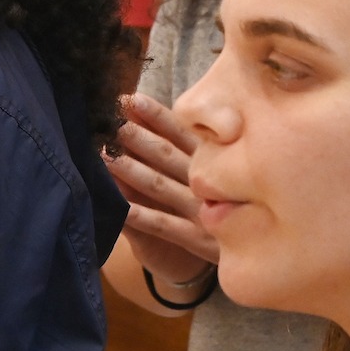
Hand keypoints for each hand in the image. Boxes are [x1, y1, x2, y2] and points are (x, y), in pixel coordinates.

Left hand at [105, 93, 219, 282]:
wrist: (246, 251)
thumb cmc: (215, 201)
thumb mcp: (207, 169)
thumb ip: (181, 143)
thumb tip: (140, 107)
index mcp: (209, 160)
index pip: (179, 132)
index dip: (154, 115)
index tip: (128, 98)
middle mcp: (207, 181)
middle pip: (166, 155)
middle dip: (136, 137)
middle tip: (109, 122)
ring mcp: (203, 211)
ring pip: (161, 186)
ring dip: (132, 170)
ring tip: (104, 155)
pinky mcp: (198, 239)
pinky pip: (165, 226)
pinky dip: (143, 215)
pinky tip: (120, 206)